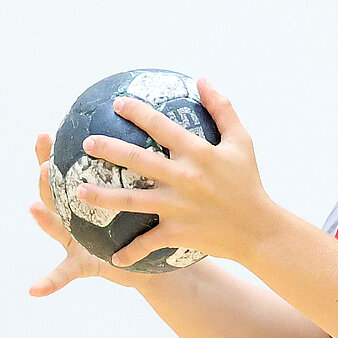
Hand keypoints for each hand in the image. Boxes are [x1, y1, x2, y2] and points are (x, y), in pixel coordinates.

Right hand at [28, 132, 142, 294]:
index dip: (50, 154)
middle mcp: (73, 217)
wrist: (148, 262)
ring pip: (55, 227)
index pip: (65, 171)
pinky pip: (63, 274)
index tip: (44, 135)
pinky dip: (48, 282)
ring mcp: (73, 240)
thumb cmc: (142, 224)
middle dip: (45, 180)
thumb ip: (137, 170)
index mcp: (85, 198)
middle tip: (44, 165)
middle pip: (54, 194)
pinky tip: (33, 290)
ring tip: (33, 208)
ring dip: (43, 219)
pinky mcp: (79, 264)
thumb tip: (151, 129)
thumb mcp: (139, 196)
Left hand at [66, 78, 279, 268]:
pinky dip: (131, 252)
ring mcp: (179, 207)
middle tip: (86, 143)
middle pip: (139, 161)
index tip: (118, 103)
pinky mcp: (178, 232)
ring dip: (103, 197)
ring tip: (78, 191)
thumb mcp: (241, 142)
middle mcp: (184, 178)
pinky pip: (148, 242)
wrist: (259, 229)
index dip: (139, 112)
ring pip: (132, 200)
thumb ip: (223, 109)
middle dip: (109, 150)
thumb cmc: (248, 183)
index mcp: (198, 153)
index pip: (162, 127)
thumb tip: (204, 80)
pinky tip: (113, 257)